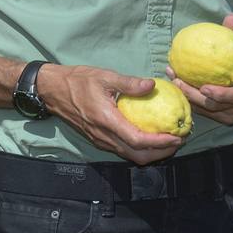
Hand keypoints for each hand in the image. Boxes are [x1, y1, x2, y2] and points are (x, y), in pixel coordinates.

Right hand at [36, 64, 183, 164]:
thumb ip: (129, 83)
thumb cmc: (78, 81)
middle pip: (137, 155)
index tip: (177, 136)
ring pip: (130, 156)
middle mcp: (103, 136)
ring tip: (169, 142)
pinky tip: (150, 138)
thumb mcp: (105, 76)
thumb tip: (152, 85)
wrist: (53, 91)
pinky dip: (140, 149)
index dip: (159, 142)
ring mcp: (100, 140)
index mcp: (106, 120)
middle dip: (161, 153)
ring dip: (151, 153)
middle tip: (179, 141)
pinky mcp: (98, 140)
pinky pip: (122, 150)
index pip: (137, 139)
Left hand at [167, 13, 232, 125]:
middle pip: (214, 106)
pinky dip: (190, 101)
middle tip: (177, 79)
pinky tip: (177, 86)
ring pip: (206, 110)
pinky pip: (204, 112)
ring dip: (187, 96)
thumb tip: (229, 17)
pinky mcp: (224, 119)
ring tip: (172, 79)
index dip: (220, 94)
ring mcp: (232, 115)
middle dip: (193, 94)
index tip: (203, 86)